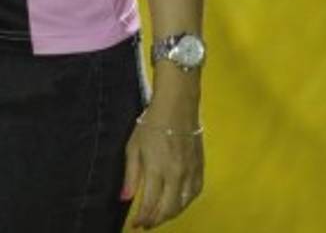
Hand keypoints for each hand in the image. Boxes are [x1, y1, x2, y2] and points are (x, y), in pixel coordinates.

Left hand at [121, 104, 203, 228]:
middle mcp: (176, 174)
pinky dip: (186, 202)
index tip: (136, 225)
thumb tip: (125, 199)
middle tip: (147, 224)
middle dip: (156, 220)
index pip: (150, 203)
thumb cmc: (151, 123)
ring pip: (183, 204)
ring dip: (171, 214)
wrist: (177, 105)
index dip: (143, 218)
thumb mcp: (134, 146)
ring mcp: (190, 171)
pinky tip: (178, 202)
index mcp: (157, 168)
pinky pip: (195, 193)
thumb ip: (131, 175)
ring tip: (160, 216)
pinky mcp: (200, 167)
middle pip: (168, 209)